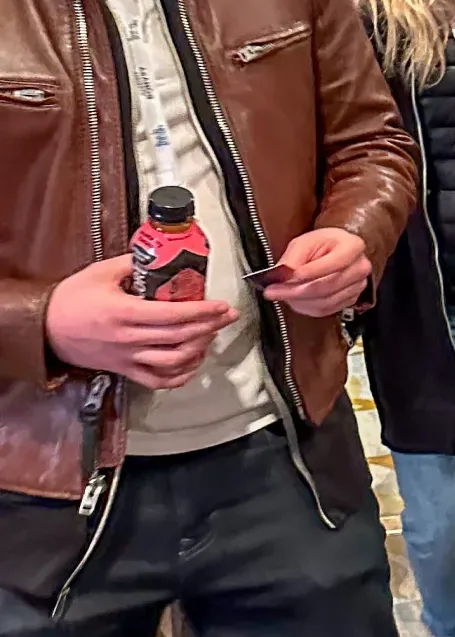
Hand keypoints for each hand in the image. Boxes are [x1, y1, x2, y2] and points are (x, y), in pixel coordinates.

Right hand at [45, 256, 234, 389]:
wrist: (46, 329)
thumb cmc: (70, 300)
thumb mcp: (101, 272)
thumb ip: (133, 264)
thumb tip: (159, 256)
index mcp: (125, 313)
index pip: (173, 314)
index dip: (202, 311)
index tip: (221, 305)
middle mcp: (130, 339)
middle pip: (180, 338)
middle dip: (209, 327)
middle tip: (225, 317)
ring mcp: (128, 358)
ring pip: (173, 362)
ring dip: (198, 350)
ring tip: (209, 336)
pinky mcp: (125, 370)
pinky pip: (158, 381)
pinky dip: (180, 376)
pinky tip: (191, 363)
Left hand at [269, 228, 370, 317]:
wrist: (337, 252)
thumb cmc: (323, 244)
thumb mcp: (305, 241)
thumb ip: (294, 257)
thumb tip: (283, 275)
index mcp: (353, 247)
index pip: (331, 265)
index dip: (306, 274)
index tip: (284, 279)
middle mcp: (360, 268)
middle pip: (327, 286)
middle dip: (296, 291)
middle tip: (274, 291)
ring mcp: (357, 287)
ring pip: (325, 302)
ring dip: (299, 301)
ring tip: (281, 295)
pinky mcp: (350, 300)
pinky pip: (326, 310)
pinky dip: (307, 308)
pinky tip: (295, 301)